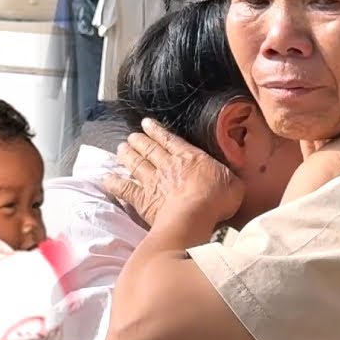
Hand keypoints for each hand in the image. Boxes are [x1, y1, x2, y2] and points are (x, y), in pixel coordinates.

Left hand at [102, 118, 243, 226]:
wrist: (195, 216)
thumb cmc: (217, 198)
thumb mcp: (233, 182)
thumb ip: (228, 177)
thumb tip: (232, 177)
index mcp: (189, 157)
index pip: (170, 140)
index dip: (157, 131)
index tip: (146, 124)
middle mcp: (168, 165)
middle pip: (150, 149)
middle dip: (139, 141)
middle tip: (131, 137)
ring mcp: (153, 182)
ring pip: (136, 164)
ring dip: (127, 155)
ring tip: (120, 149)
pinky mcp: (143, 200)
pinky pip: (125, 189)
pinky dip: (115, 183)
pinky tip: (107, 179)